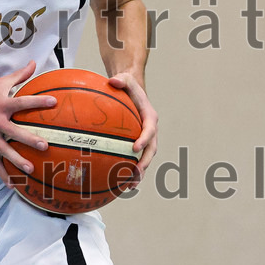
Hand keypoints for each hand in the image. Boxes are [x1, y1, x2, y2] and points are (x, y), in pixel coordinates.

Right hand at [0, 61, 55, 183]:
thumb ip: (19, 75)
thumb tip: (34, 63)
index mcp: (1, 104)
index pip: (22, 102)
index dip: (37, 101)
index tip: (53, 102)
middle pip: (14, 131)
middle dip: (29, 139)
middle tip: (44, 145)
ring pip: (4, 150)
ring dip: (17, 160)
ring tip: (31, 169)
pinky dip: (2, 173)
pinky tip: (12, 184)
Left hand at [108, 72, 157, 187]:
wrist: (132, 92)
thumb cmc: (127, 85)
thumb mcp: (125, 79)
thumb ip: (121, 79)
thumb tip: (113, 81)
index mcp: (149, 117)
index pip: (149, 130)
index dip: (144, 140)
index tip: (134, 148)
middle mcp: (151, 131)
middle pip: (151, 150)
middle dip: (145, 162)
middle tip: (135, 172)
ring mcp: (146, 139)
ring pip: (146, 159)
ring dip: (140, 173)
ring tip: (129, 185)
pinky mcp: (138, 144)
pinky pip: (136, 159)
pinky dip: (130, 171)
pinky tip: (120, 183)